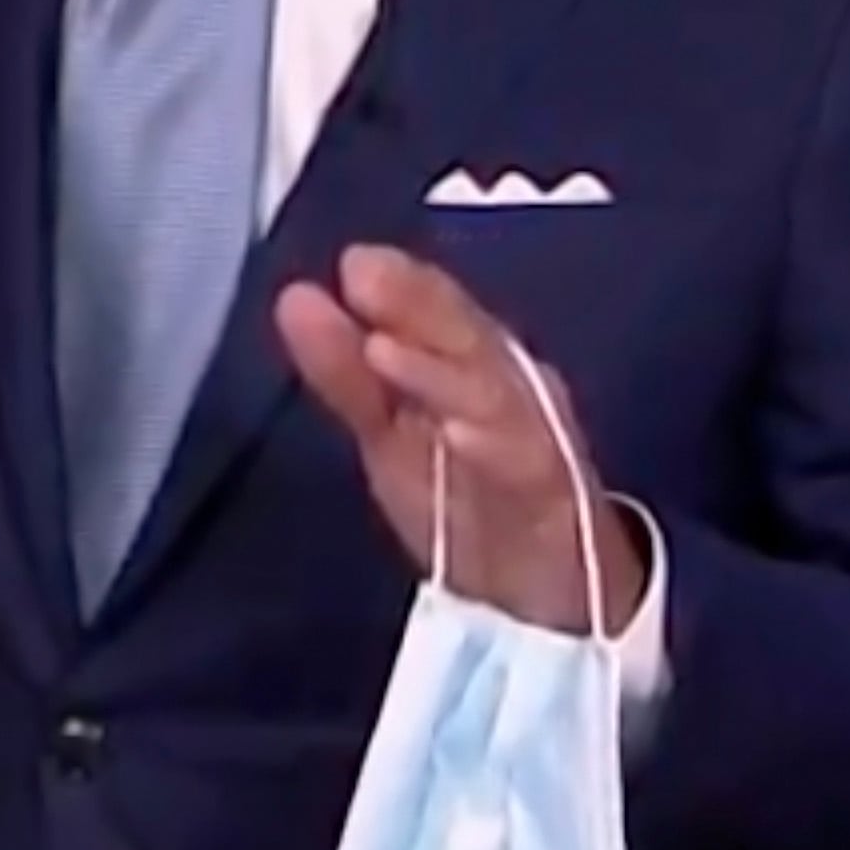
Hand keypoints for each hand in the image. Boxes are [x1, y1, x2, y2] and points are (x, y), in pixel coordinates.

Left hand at [276, 245, 643, 637]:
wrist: (544, 588)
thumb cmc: (462, 498)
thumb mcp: (390, 434)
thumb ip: (345, 372)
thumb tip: (296, 298)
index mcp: (471, 364)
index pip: (437, 313)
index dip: (402, 287)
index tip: (354, 261)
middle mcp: (511, 387)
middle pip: (467, 338)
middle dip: (419, 305)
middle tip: (365, 271)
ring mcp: (536, 438)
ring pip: (494, 395)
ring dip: (439, 372)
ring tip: (384, 349)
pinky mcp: (553, 496)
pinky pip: (525, 466)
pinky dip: (491, 446)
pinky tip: (455, 431)